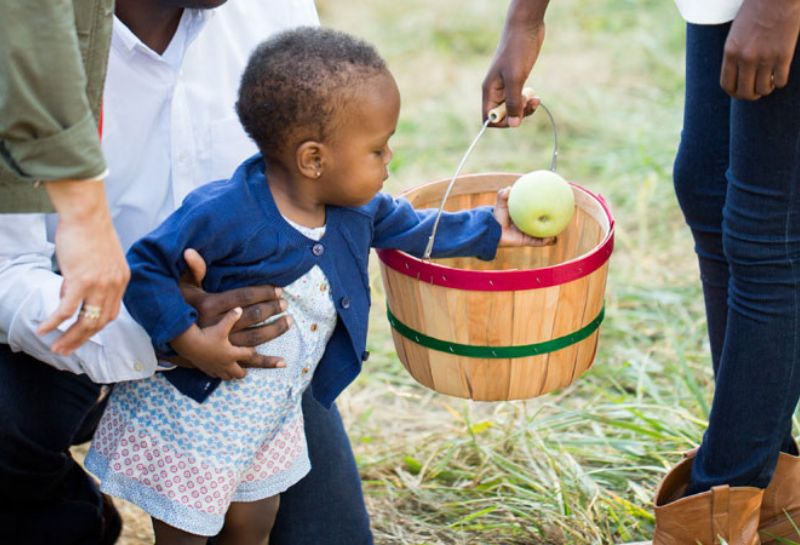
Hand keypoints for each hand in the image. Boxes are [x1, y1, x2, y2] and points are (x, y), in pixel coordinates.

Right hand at [37, 179, 129, 354]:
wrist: (87, 213)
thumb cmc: (89, 231)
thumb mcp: (98, 258)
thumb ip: (88, 278)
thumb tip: (67, 295)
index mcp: (121, 280)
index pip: (111, 312)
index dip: (96, 327)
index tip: (82, 336)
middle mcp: (114, 285)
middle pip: (99, 322)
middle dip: (82, 340)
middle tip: (66, 350)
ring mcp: (99, 284)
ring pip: (85, 321)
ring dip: (69, 337)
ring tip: (55, 347)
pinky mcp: (81, 280)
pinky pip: (66, 309)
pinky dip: (54, 322)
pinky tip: (43, 329)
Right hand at [170, 308, 258, 379]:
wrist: (188, 344)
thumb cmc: (207, 335)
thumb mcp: (221, 326)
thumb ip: (231, 317)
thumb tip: (240, 309)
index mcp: (232, 354)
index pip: (248, 355)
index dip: (252, 352)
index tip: (253, 349)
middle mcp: (225, 364)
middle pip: (239, 373)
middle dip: (244, 371)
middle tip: (246, 368)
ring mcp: (215, 368)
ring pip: (227, 377)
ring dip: (231, 375)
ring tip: (233, 371)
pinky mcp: (206, 369)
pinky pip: (214, 375)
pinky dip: (218, 374)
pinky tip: (217, 370)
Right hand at [179, 248, 288, 369]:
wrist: (173, 338)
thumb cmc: (183, 307)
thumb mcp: (186, 286)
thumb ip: (194, 269)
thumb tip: (189, 250)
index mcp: (209, 305)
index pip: (243, 297)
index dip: (263, 292)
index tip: (279, 290)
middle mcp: (216, 325)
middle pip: (251, 316)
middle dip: (271, 309)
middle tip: (285, 304)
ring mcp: (220, 345)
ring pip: (253, 338)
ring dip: (273, 330)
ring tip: (289, 321)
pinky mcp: (223, 358)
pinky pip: (248, 360)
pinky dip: (265, 362)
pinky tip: (282, 362)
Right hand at [482, 0, 548, 126]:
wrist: (526, 27)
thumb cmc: (517, 49)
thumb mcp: (515, 78)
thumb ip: (513, 102)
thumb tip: (514, 125)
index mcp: (490, 90)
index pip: (489, 118)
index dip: (502, 122)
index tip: (517, 115)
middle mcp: (496, 91)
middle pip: (503, 115)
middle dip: (518, 114)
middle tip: (529, 103)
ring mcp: (506, 86)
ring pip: (513, 108)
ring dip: (525, 108)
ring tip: (536, 98)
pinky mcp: (517, 81)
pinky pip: (520, 100)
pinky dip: (528, 101)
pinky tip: (535, 95)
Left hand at [494, 188, 554, 246]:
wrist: (492, 232)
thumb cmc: (497, 217)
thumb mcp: (501, 204)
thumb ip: (503, 195)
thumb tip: (508, 188)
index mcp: (526, 215)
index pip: (537, 210)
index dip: (546, 207)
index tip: (554, 202)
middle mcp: (528, 224)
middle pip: (543, 222)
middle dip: (553, 221)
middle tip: (562, 216)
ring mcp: (528, 233)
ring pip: (543, 234)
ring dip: (552, 233)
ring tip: (559, 231)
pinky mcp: (526, 241)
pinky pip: (538, 242)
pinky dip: (545, 241)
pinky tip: (551, 239)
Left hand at [721, 0, 799, 99]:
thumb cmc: (756, 10)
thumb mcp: (736, 33)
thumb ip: (735, 53)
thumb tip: (738, 74)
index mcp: (731, 52)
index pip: (727, 85)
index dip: (734, 93)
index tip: (741, 92)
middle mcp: (746, 58)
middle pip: (744, 92)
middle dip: (750, 95)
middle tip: (757, 92)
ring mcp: (765, 57)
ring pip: (763, 89)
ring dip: (766, 89)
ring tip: (769, 82)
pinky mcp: (784, 55)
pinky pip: (780, 80)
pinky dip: (780, 82)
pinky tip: (780, 75)